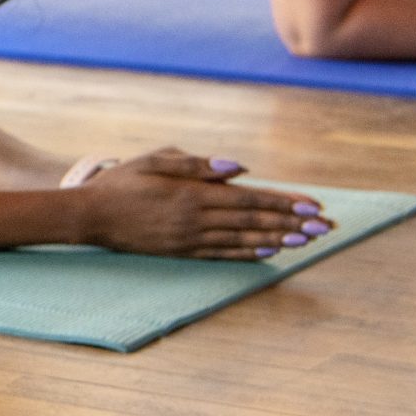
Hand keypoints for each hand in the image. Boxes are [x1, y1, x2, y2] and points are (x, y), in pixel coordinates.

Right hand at [75, 150, 331, 259]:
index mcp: (192, 193)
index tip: (313, 205)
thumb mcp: (155, 161)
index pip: (249, 198)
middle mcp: (196, 219)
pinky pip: (222, 254)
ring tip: (306, 241)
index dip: (284, 202)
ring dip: (277, 239)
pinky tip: (268, 251)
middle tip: (325, 228)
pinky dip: (248, 253)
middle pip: (253, 221)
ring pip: (242, 239)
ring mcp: (189, 239)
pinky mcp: (181, 252)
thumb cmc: (122, 182)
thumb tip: (238, 168)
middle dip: (292, 223)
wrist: (90, 216)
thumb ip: (197, 163)